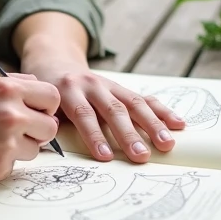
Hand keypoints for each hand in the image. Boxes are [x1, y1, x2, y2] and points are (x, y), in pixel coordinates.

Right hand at [0, 72, 60, 187]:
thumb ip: (10, 83)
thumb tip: (37, 90)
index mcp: (7, 88)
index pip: (52, 97)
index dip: (45, 106)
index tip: (36, 111)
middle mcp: (11, 114)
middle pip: (50, 126)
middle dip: (37, 130)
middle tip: (18, 131)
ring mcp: (7, 142)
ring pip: (35, 148)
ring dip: (20, 147)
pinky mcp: (0, 165)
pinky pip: (16, 164)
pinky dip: (3, 161)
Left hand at [29, 61, 185, 163]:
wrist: (55, 63)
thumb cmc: (47, 96)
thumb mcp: (42, 106)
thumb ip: (50, 123)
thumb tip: (52, 147)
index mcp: (67, 90)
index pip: (83, 114)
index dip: (94, 135)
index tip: (106, 156)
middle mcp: (91, 84)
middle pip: (113, 110)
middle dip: (129, 134)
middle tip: (142, 156)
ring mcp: (110, 85)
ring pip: (134, 104)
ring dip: (153, 125)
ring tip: (167, 144)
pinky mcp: (122, 88)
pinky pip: (145, 99)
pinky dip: (162, 112)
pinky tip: (178, 124)